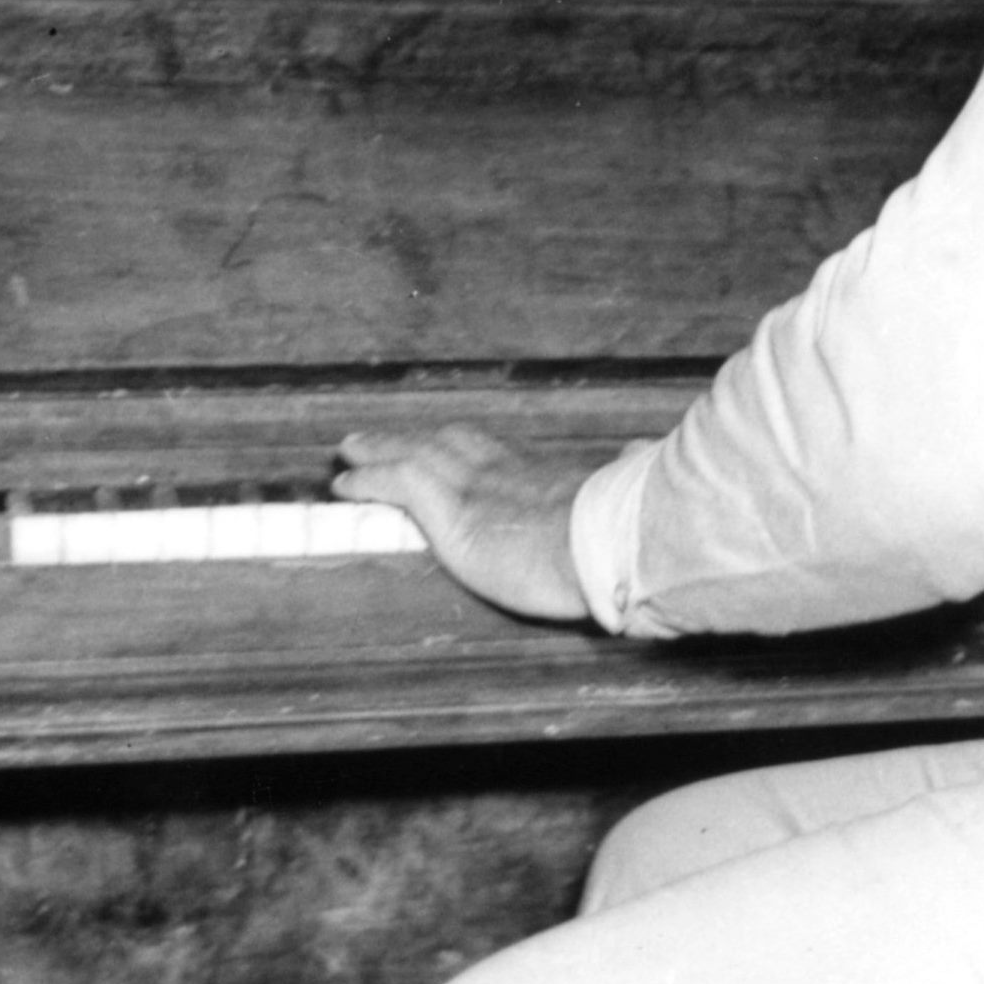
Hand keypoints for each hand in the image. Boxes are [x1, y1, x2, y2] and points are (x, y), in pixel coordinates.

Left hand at [336, 424, 607, 625]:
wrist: (604, 547)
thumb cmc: (620, 533)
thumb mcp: (627, 492)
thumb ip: (626, 470)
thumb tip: (640, 448)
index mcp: (542, 475)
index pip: (493, 451)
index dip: (462, 445)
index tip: (446, 441)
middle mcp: (502, 470)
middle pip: (445, 441)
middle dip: (411, 437)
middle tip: (380, 436)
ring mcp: (472, 484)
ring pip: (414, 452)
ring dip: (379, 448)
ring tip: (350, 447)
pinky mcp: (446, 506)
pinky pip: (395, 481)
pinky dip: (367, 478)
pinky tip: (343, 481)